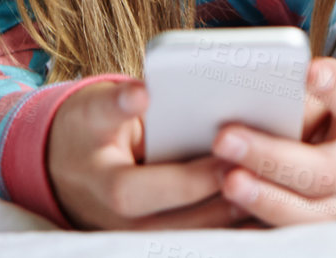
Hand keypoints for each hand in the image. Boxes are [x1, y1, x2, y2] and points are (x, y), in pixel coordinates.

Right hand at [46, 79, 249, 230]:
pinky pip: (197, 238)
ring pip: (192, 238)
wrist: (65, 167)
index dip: (187, 177)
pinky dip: (227, 224)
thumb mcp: (92, 110)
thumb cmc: (87, 129)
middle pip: (177, 224)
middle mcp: (119, 223)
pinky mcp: (157, 241)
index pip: (141, 192)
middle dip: (221, 198)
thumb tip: (144, 93)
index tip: (226, 151)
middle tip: (263, 171)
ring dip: (230, 216)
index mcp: (103, 187)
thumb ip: (117, 103)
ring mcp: (138, 238)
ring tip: (271, 188)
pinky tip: (260, 204)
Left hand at [210, 56, 335, 226]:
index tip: (311, 72)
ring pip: (308, 213)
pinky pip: (288, 235)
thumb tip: (258, 100)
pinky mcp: (319, 223)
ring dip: (264, 198)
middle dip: (271, 158)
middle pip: (322, 171)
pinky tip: (230, 210)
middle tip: (226, 139)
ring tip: (229, 180)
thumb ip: (306, 96)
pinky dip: (258, 227)